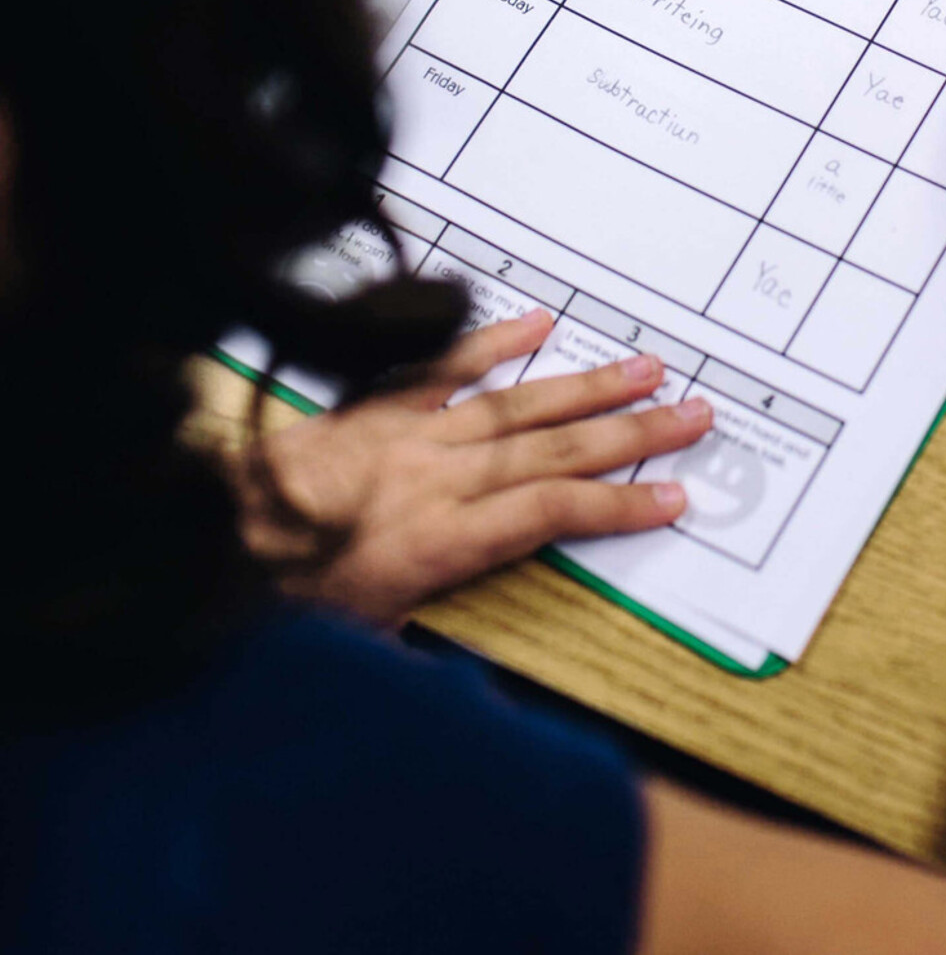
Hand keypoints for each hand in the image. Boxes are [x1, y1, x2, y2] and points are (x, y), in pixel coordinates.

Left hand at [235, 309, 712, 623]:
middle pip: (552, 452)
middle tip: (694, 415)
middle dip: (630, 434)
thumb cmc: (278, 600)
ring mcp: (410, 436)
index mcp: (437, 544)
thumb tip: (469, 672)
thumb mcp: (361, 646)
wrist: (201, 537)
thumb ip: (427, 642)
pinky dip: (493, 342)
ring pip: (515, 406)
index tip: (675, 497)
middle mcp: (436, 481)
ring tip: (647, 368)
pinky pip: (444, 368)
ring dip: (586, 386)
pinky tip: (540, 323)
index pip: (549, 517)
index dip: (617, 507)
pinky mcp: (378, 407)